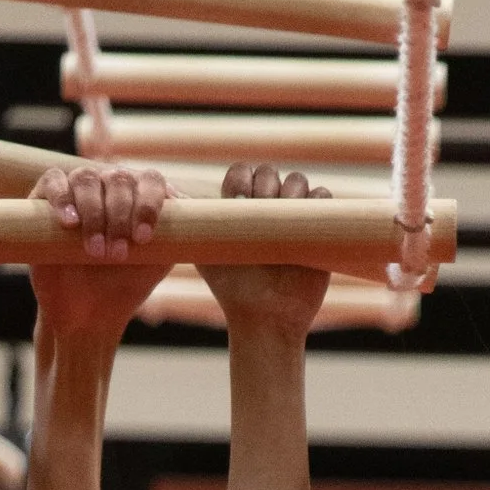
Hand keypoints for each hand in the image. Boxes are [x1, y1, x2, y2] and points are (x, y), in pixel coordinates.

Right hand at [31, 163, 172, 338]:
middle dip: (120, 216)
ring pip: (87, 178)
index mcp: (138, 195)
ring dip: (94, 214)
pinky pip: (54, 181)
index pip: (150, 180)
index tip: (144, 238)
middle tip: (118, 254)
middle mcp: (109, 184)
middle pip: (119, 178)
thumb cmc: (124, 287)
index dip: (148, 204)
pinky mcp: (45, 199)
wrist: (87, 315)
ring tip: (95, 251)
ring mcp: (78, 190)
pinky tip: (70, 223)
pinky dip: (62, 198)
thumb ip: (178, 235)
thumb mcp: (158, 261)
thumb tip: (200, 212)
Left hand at [199, 163, 331, 333]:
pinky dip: (317, 200)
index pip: (241, 171)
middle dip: (265, 184)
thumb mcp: (205, 254)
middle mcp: (267, 207)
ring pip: (297, 180)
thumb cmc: (232, 290)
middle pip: (270, 171)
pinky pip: (323, 198)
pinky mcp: (319, 227)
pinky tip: (304, 219)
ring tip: (283, 220)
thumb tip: (166, 194)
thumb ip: (189, 225)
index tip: (237, 201)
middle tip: (261, 211)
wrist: (264, 317)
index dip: (240, 179)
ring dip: (291, 192)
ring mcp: (294, 216)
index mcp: (240, 207)